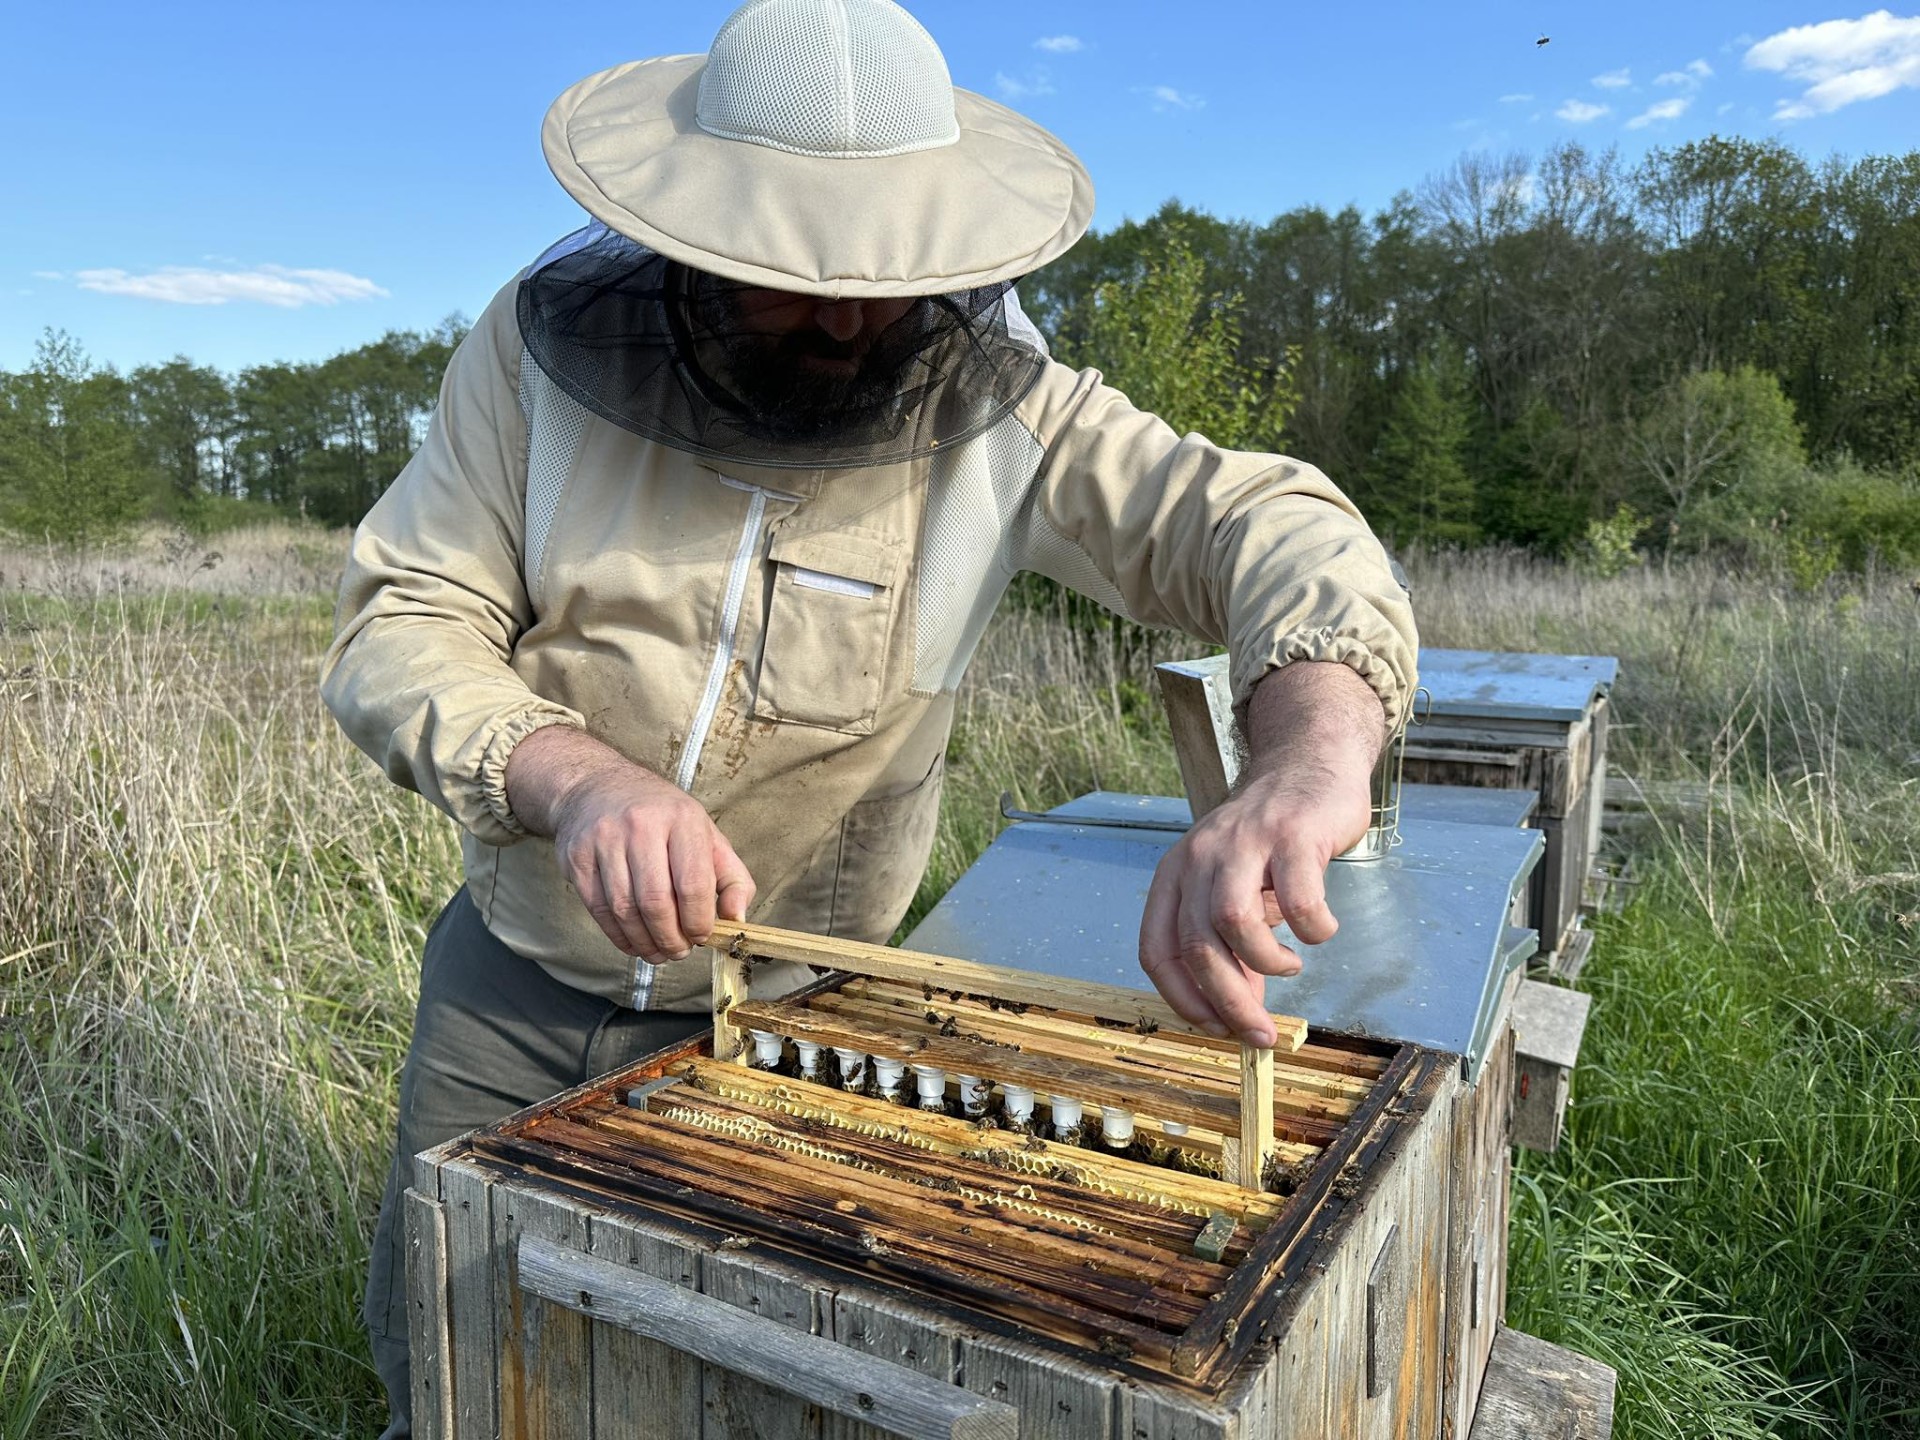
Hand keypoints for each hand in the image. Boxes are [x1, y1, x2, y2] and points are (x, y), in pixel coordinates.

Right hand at [505, 726, 754, 960]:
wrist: (595, 787)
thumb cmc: (661, 817)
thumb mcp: (706, 834)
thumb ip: (732, 878)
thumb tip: (737, 920)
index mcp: (682, 819)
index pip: (693, 884)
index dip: (699, 922)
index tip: (702, 937)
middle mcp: (641, 826)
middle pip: (656, 902)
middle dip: (671, 939)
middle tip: (679, 951)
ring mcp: (604, 841)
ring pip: (625, 910)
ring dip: (645, 943)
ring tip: (659, 952)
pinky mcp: (577, 858)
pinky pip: (599, 910)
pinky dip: (618, 936)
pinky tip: (634, 943)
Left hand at [1138, 662, 1384, 1045]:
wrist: (1308, 766)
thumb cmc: (1271, 841)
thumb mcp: (1235, 887)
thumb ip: (1231, 946)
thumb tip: (1241, 1014)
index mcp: (1176, 874)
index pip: (1157, 949)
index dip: (1181, 997)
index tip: (1214, 1029)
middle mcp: (1201, 857)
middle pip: (1198, 945)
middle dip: (1230, 1001)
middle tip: (1261, 1033)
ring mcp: (1245, 842)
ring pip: (1233, 922)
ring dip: (1267, 963)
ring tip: (1291, 965)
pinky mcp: (1293, 835)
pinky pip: (1298, 900)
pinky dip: (1312, 929)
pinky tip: (1320, 931)